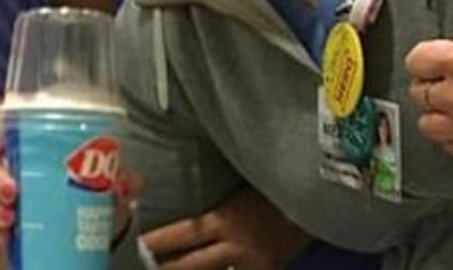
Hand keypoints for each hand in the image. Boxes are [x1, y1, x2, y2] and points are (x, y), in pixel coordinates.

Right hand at [0, 119, 138, 249]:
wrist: (84, 218)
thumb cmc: (81, 181)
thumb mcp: (99, 172)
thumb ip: (115, 172)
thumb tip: (129, 181)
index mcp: (26, 142)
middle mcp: (9, 166)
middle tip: (12, 190)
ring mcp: (2, 196)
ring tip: (11, 218)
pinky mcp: (4, 222)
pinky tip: (8, 235)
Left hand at [142, 187, 309, 269]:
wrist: (314, 203)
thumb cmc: (273, 189)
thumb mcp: (240, 192)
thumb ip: (216, 208)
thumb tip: (188, 215)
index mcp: (225, 219)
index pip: (184, 234)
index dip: (159, 241)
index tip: (138, 245)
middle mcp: (235, 245)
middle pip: (192, 264)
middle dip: (168, 268)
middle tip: (147, 268)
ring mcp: (252, 263)